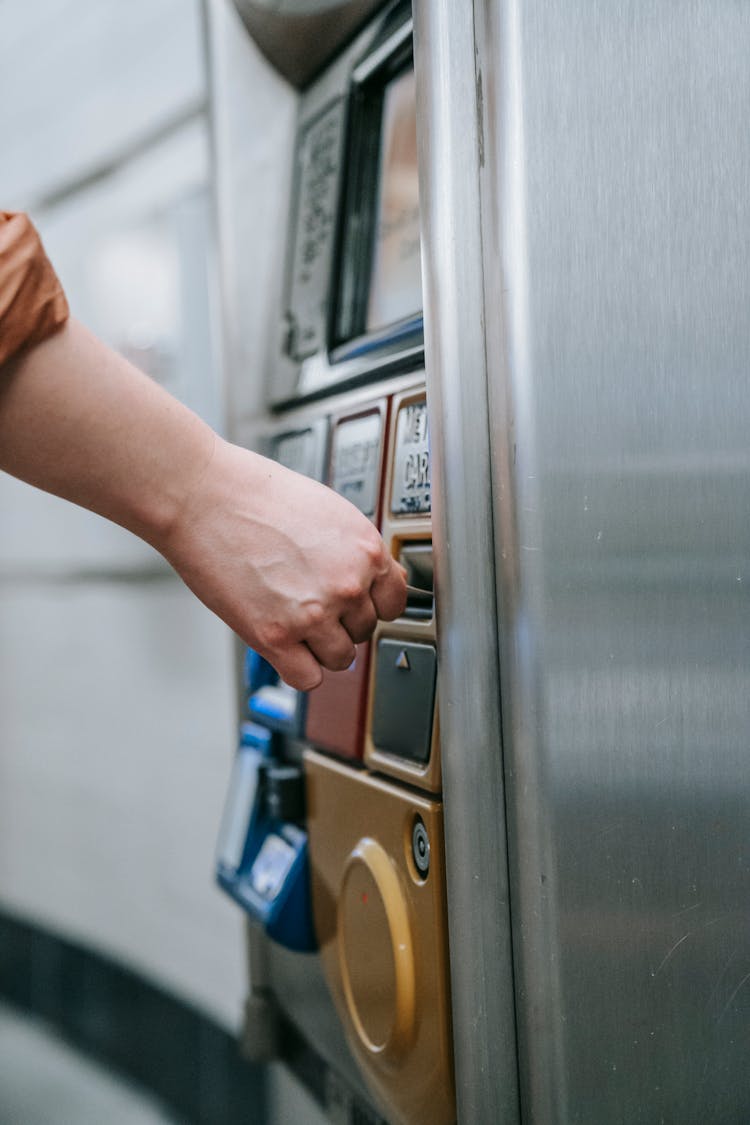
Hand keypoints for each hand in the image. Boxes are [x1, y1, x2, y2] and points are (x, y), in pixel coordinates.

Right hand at [160, 436, 406, 689]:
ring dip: (319, 647)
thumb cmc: (256, 495)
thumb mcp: (329, 512)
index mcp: (366, 550)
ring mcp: (313, 614)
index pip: (395, 602)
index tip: (358, 605)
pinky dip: (297, 668)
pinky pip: (308, 678)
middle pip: (364, 630)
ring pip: (340, 659)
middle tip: (309, 601)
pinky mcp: (276, 637)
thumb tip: (371, 579)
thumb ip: (355, 551)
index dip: (373, 604)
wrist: (203, 497)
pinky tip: (283, 645)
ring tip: (293, 620)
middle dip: (340, 621)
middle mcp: (347, 585)